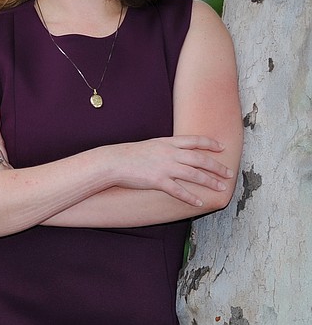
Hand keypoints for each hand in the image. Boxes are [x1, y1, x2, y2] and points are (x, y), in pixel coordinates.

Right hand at [109, 135, 233, 206]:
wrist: (114, 161)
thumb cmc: (130, 154)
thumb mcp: (151, 145)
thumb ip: (166, 148)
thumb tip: (179, 153)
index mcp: (167, 142)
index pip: (195, 140)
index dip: (210, 144)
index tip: (222, 148)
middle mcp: (169, 153)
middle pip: (200, 159)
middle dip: (217, 166)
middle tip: (229, 173)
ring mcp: (164, 167)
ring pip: (194, 174)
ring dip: (210, 182)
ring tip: (221, 188)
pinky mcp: (158, 181)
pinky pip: (179, 191)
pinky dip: (190, 197)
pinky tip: (199, 203)